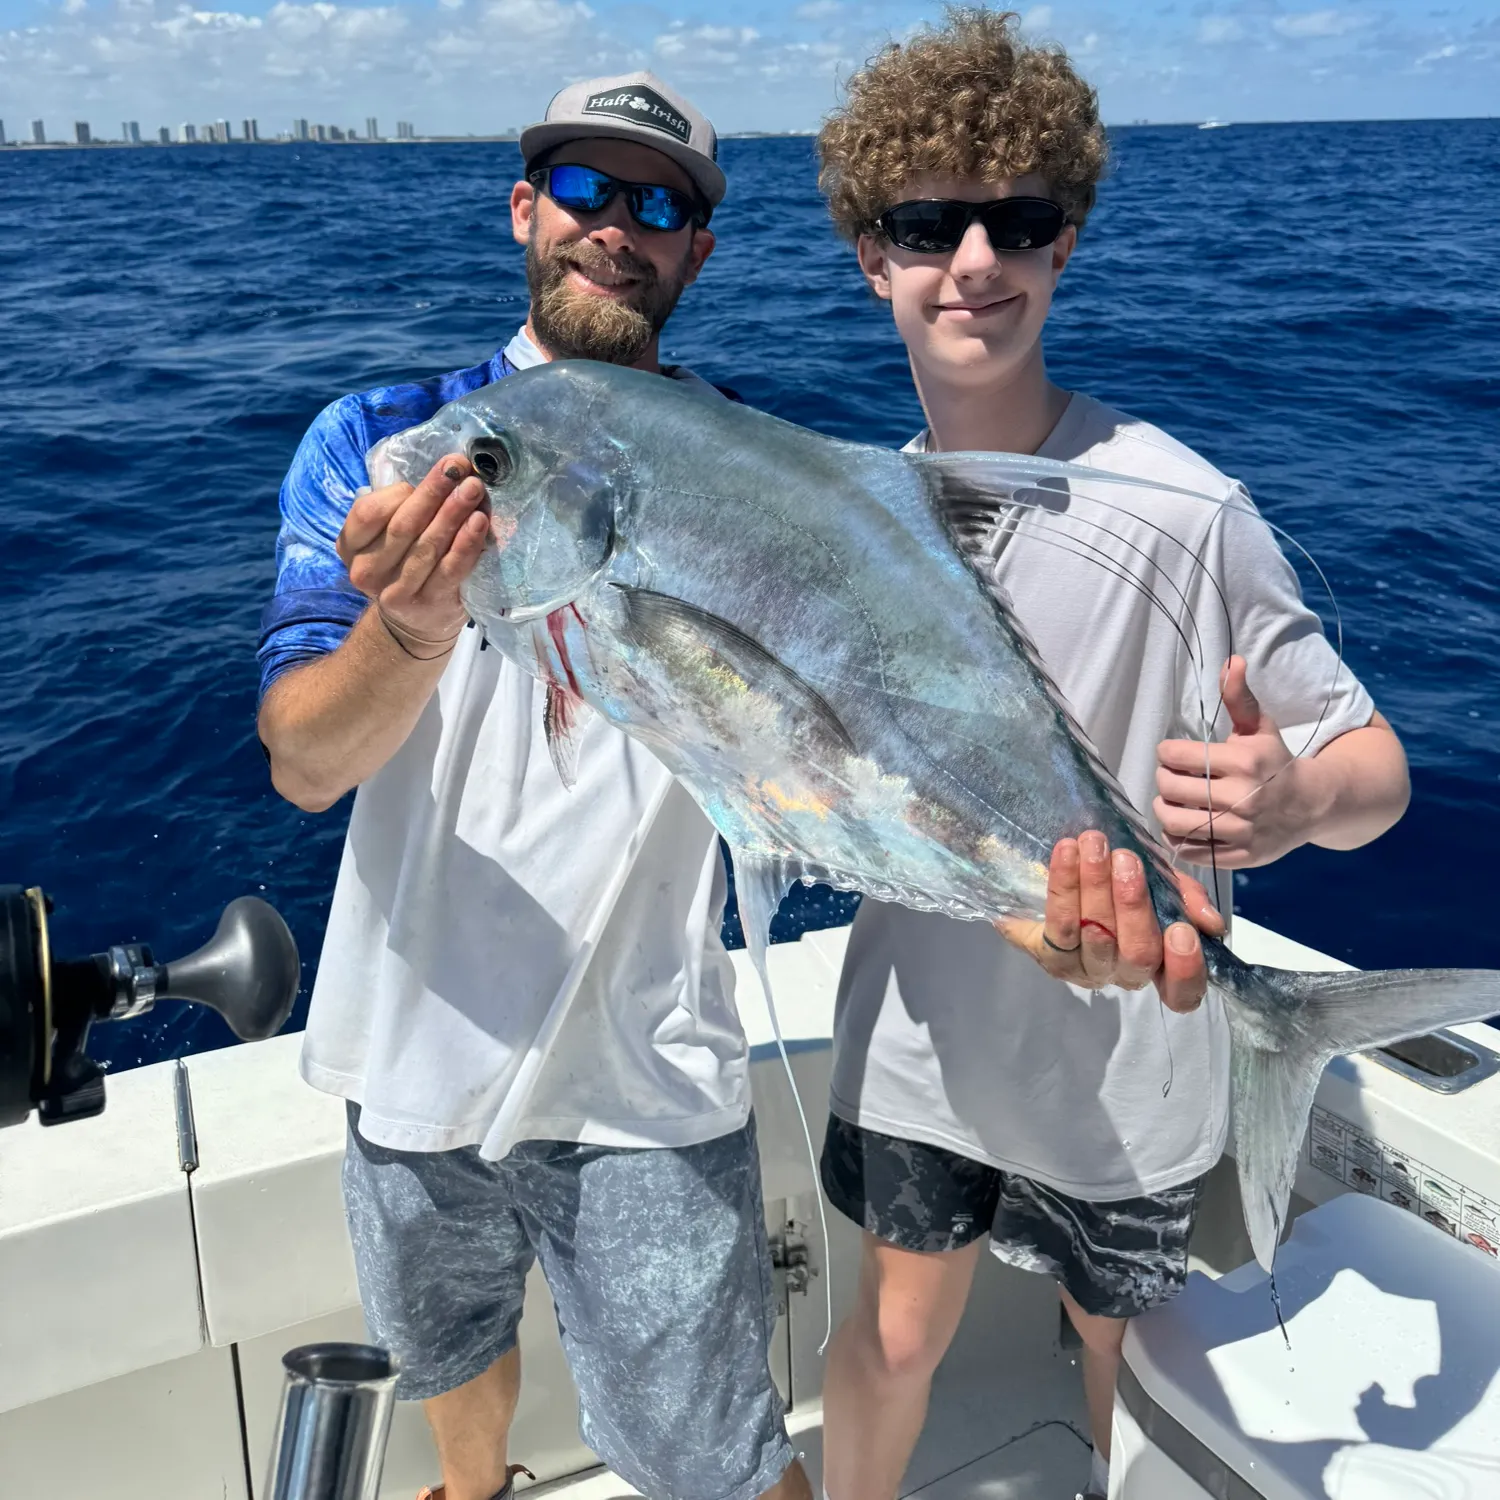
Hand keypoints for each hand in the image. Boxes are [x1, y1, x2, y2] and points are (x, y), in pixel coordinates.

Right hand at [337, 455, 489, 649]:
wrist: (413, 624)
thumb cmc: (402, 565)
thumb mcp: (385, 538)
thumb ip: (399, 509)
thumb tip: (442, 474)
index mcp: (350, 546)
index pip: (368, 512)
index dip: (401, 491)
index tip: (432, 472)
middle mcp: (367, 571)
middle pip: (403, 525)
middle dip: (434, 492)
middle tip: (459, 467)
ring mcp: (397, 591)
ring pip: (428, 545)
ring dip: (454, 513)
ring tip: (473, 488)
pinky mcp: (430, 603)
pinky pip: (451, 568)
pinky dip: (466, 543)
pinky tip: (479, 521)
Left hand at [996, 830, 1225, 1013]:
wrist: (1059, 880)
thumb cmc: (1119, 885)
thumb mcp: (1160, 882)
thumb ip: (1186, 897)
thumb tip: (1210, 922)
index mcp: (1159, 965)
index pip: (1181, 993)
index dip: (1185, 971)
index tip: (1181, 931)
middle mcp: (1123, 974)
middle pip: (1137, 954)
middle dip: (1134, 904)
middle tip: (1126, 860)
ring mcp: (1085, 969)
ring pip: (1096, 936)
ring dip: (1096, 885)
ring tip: (1094, 845)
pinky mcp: (1050, 957)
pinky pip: (1059, 924)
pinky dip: (1064, 884)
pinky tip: (1067, 852)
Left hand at [1154, 656, 1318, 868]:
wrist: (1313, 803)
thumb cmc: (1276, 761)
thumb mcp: (1259, 726)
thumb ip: (1239, 697)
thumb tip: (1231, 661)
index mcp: (1243, 762)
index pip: (1174, 755)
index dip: (1166, 752)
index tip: (1172, 754)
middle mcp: (1242, 798)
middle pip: (1169, 788)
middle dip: (1163, 780)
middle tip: (1170, 777)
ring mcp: (1241, 830)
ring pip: (1174, 821)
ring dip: (1164, 810)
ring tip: (1172, 801)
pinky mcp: (1240, 856)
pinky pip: (1189, 850)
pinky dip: (1178, 838)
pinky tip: (1185, 824)